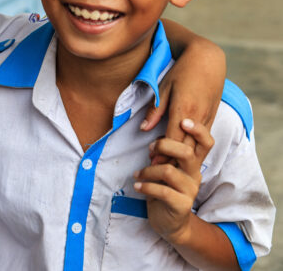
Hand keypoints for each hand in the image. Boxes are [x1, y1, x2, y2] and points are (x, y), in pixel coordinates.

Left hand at [134, 119, 214, 244]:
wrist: (170, 222)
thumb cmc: (164, 189)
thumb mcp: (164, 168)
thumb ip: (164, 153)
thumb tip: (154, 140)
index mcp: (192, 162)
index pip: (206, 143)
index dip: (198, 130)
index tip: (183, 121)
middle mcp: (194, 174)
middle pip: (186, 152)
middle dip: (164, 146)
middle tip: (150, 150)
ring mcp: (190, 190)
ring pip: (168, 171)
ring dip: (148, 170)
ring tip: (138, 174)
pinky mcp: (182, 205)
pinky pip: (163, 191)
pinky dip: (146, 186)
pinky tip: (138, 186)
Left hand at [140, 30, 224, 163]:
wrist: (208, 60)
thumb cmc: (181, 71)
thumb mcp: (164, 88)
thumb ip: (155, 110)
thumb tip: (145, 129)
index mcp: (184, 110)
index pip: (173, 139)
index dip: (163, 154)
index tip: (151, 164)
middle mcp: (198, 116)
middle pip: (186, 147)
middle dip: (172, 160)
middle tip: (157, 171)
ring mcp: (208, 117)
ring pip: (197, 146)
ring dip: (183, 157)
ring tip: (168, 166)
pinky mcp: (213, 116)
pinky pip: (204, 138)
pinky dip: (194, 148)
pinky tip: (183, 154)